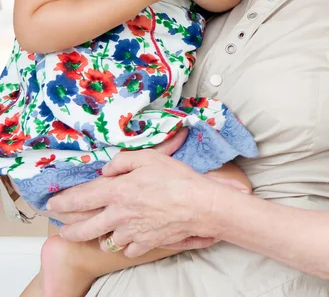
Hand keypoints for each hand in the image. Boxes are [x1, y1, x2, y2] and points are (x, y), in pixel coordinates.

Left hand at [47, 144, 219, 256]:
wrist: (198, 205)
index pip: (82, 198)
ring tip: (100, 231)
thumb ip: (122, 161)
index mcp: (117, 192)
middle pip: (85, 228)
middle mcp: (119, 216)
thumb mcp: (148, 157)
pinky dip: (126, 244)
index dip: (64, 201)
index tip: (53, 203)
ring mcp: (132, 233)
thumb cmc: (176, 178)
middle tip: (63, 228)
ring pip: (107, 240)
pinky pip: (128, 248)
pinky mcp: (146, 243)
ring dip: (101, 236)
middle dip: (70, 229)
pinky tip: (128, 238)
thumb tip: (106, 169)